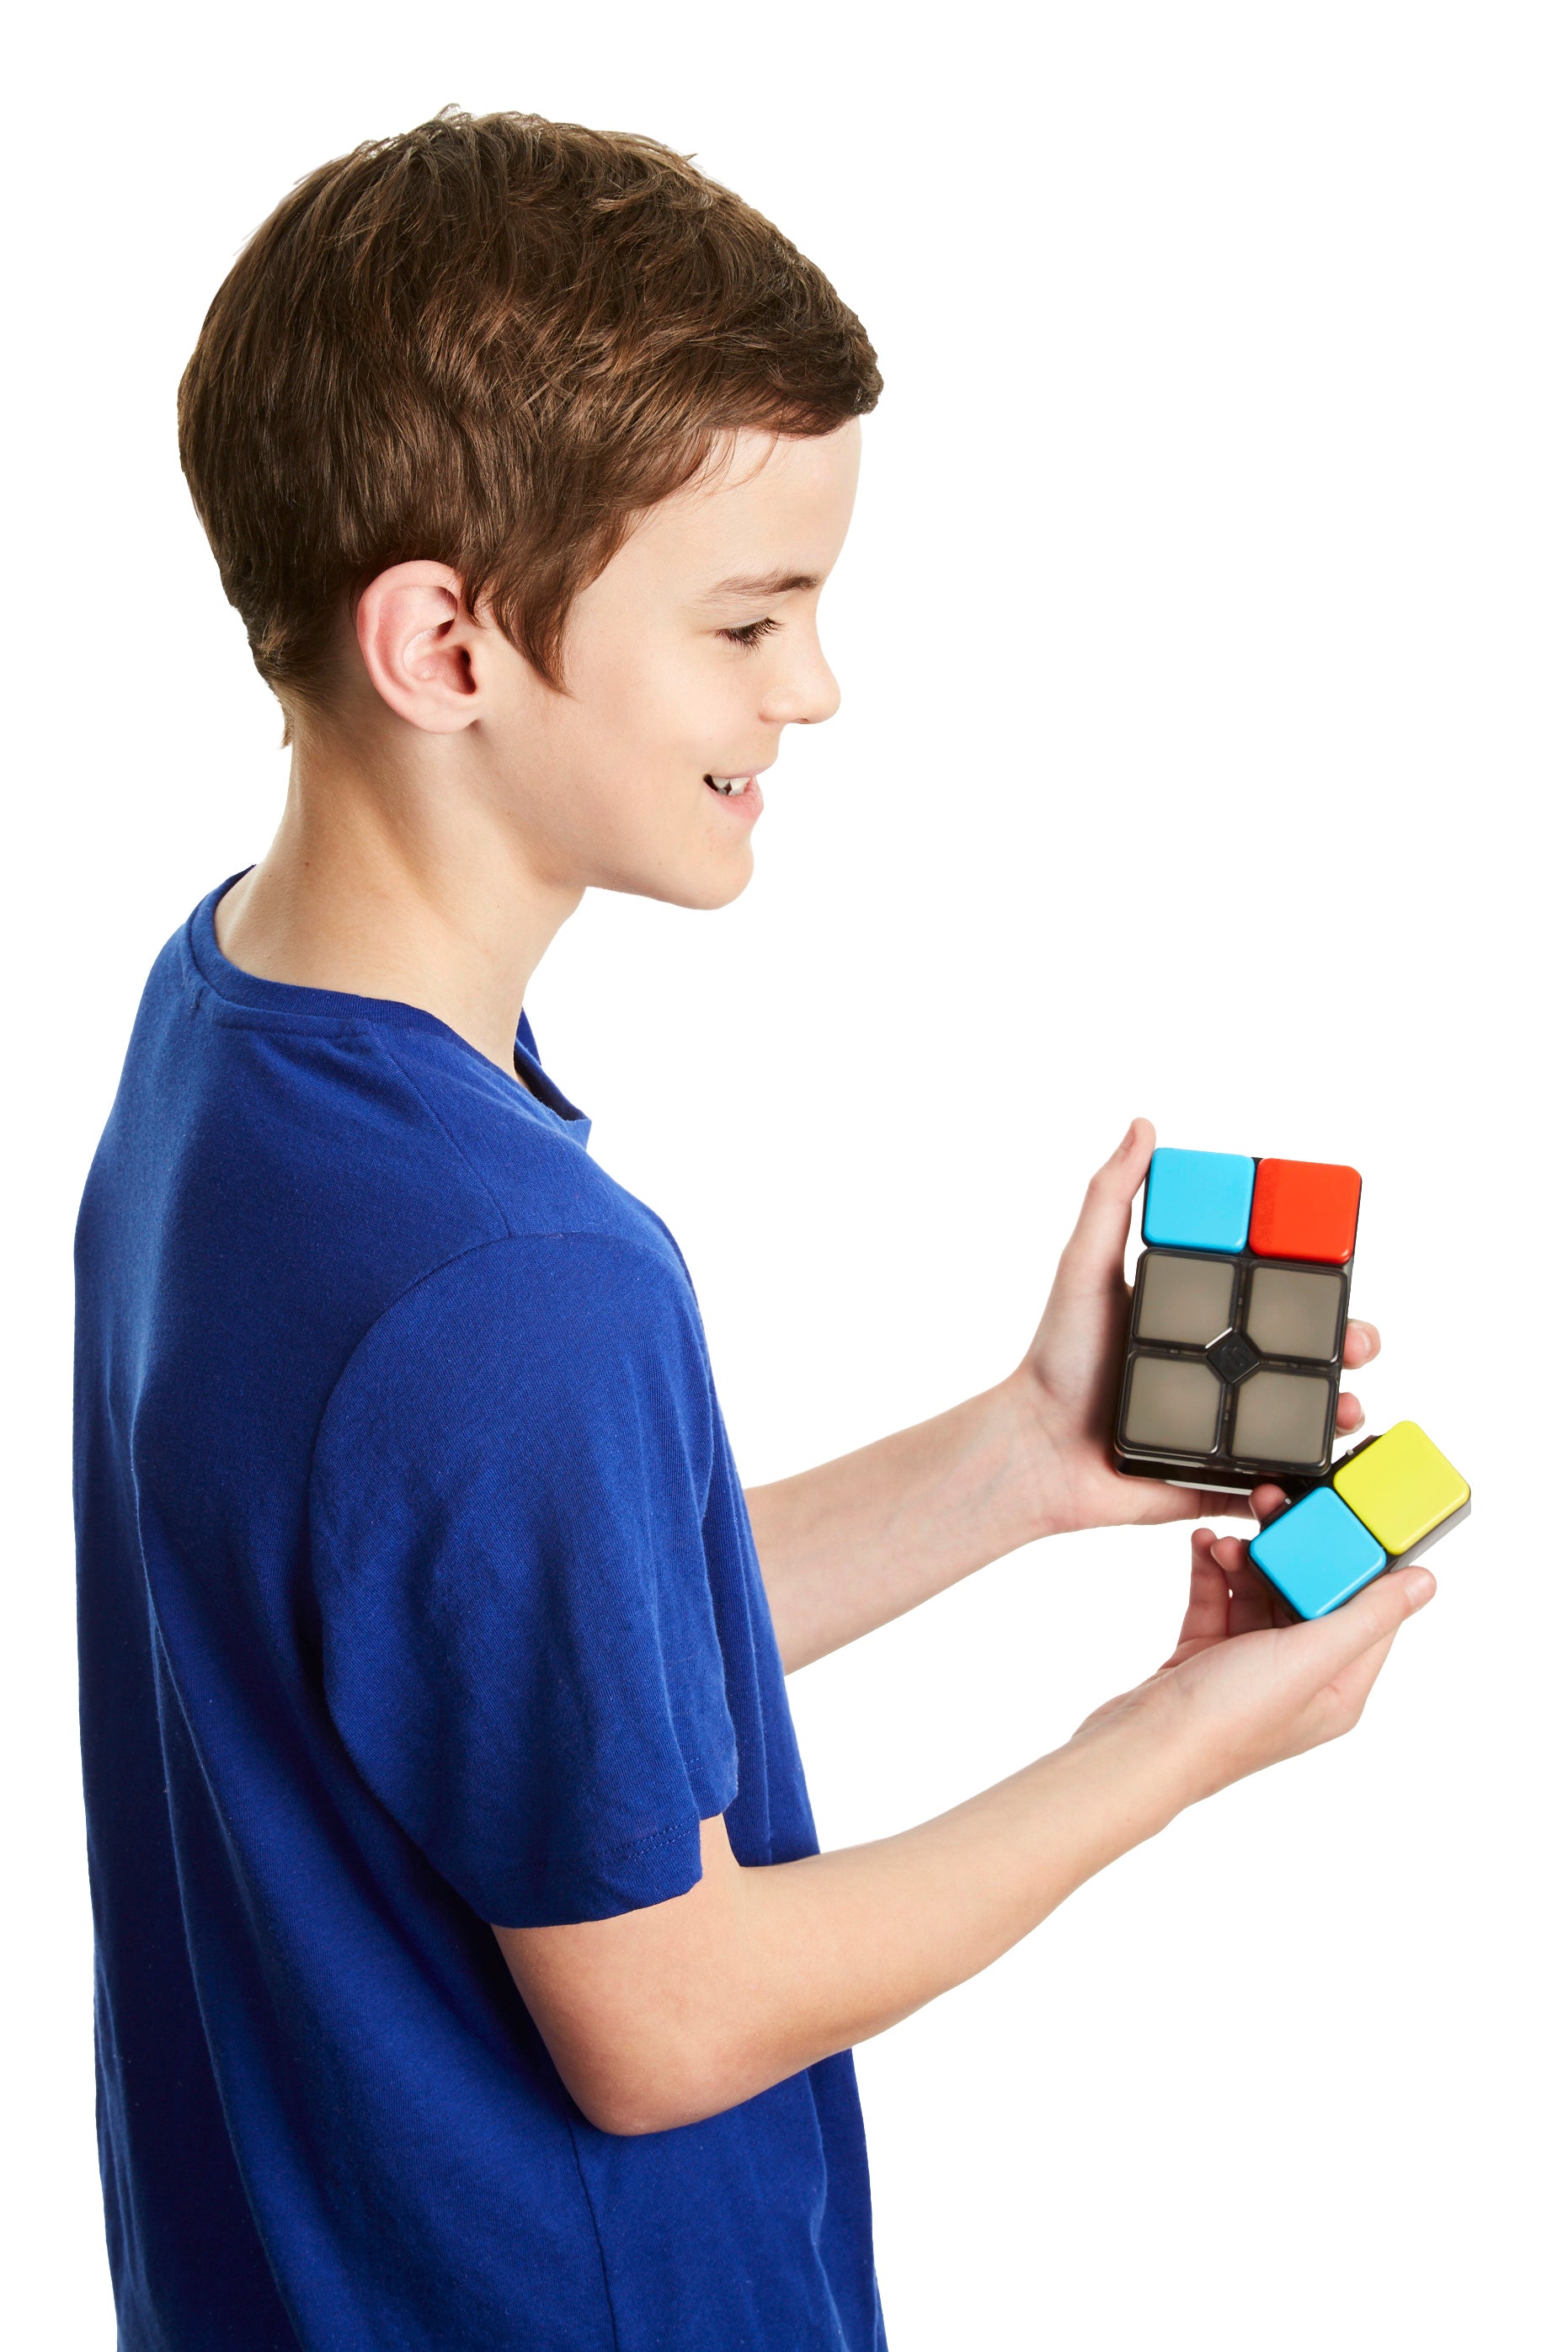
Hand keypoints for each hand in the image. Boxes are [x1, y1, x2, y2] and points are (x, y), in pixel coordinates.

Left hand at [1011, 1119, 1379, 1538]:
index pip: (1273, 1292)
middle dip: (1347, 1346)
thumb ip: (1112, 1197)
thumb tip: (1143, 1125)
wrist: (1035, 1452)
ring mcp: (1225, 1426)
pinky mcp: (1219, 1480)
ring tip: (1346, 1412)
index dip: (1316, 1284)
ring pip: (1304, 1418)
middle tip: (1358, 1345)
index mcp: (1202, 1317)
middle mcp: (1220, 1369)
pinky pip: (1276, 1484)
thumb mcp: (1084, 1267)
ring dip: (1339, 1414)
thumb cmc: (1057, 1359)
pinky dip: (1300, 1484)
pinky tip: (1306, 1476)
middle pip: (1306, 1353)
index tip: (1340, 1271)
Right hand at [1073, 1528, 1435, 1805]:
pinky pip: (1219, 1599)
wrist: (1142, 1747)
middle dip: (1291, 1548)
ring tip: (1226, 1539)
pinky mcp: (1208, 1656)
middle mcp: (1299, 1678)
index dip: (1356, 1560)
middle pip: (1308, 1593)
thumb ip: (1368, 1616)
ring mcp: (1251, 1667)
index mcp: (1338, 1687)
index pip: (1365, 1610)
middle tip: (1274, 1506)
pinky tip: (1204, 1548)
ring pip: (1261, 1591)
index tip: (1344, 1514)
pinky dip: (1213, 1571)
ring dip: (1246, 1557)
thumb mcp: (1310, 1658)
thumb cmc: (1226, 1721)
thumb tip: (1426, 1584)